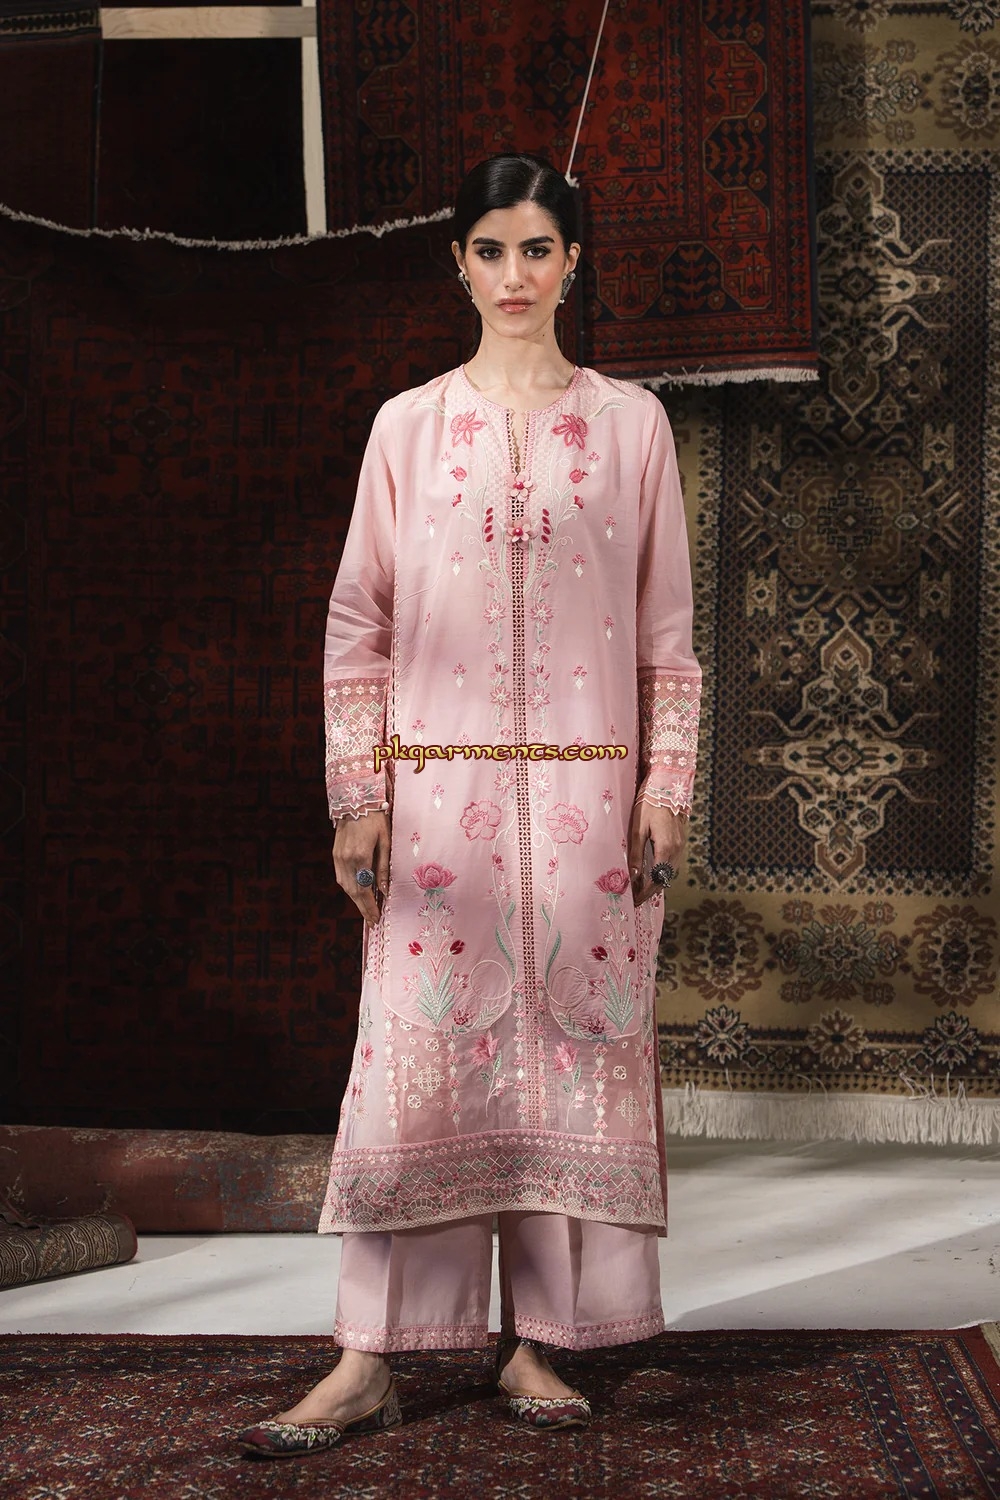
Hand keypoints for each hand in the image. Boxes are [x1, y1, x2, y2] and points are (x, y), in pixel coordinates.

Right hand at [333, 811, 390, 926]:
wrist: (355, 801)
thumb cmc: (376, 819)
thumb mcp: (385, 842)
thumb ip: (383, 867)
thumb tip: (385, 890)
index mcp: (360, 856)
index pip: (364, 889)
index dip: (370, 906)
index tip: (376, 918)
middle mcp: (346, 860)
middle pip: (353, 891)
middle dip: (363, 908)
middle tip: (372, 920)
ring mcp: (338, 857)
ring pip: (345, 886)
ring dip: (356, 899)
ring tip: (367, 910)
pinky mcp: (335, 854)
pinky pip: (341, 877)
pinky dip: (349, 888)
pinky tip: (357, 893)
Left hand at [628, 801, 686, 906]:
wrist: (668, 787)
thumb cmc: (649, 805)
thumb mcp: (638, 828)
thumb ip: (636, 853)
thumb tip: (633, 876)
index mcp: (666, 848)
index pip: (656, 879)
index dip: (645, 892)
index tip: (635, 900)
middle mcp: (677, 850)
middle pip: (665, 879)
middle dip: (650, 891)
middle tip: (635, 898)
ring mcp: (681, 847)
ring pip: (670, 872)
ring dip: (657, 882)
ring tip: (640, 888)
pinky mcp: (681, 842)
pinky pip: (672, 864)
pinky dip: (662, 872)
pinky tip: (652, 873)